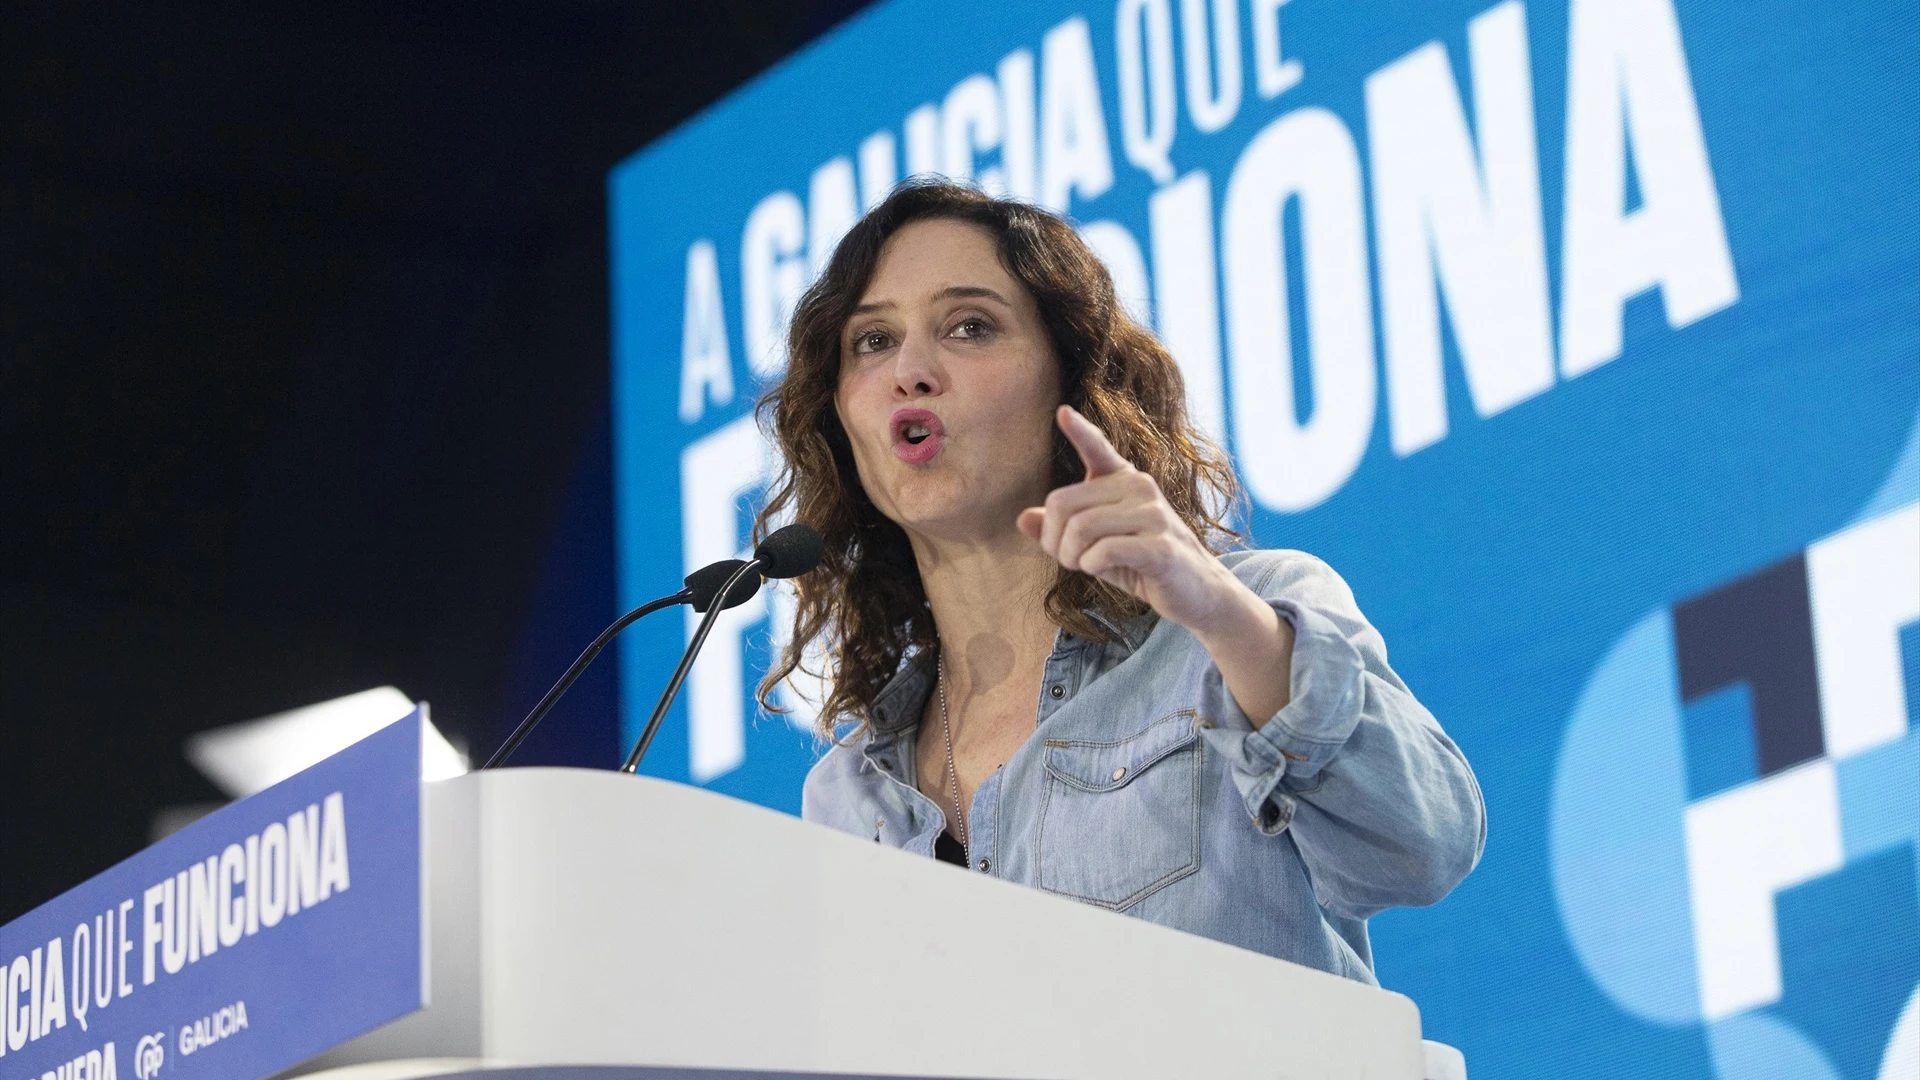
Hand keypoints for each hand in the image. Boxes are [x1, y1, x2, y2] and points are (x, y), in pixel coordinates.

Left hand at [1016, 405, 1247, 634]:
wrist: (1197, 592)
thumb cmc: (1141, 564)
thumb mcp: (1096, 545)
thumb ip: (1061, 530)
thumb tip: (1022, 518)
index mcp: (1124, 480)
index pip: (1099, 448)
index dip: (1080, 431)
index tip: (1063, 413)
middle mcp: (1140, 487)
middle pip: (1062, 503)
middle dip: (1053, 539)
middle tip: (1067, 558)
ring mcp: (1153, 514)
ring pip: (1080, 527)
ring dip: (1070, 556)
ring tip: (1083, 565)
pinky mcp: (1160, 546)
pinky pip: (1102, 551)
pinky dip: (1091, 566)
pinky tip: (1102, 570)